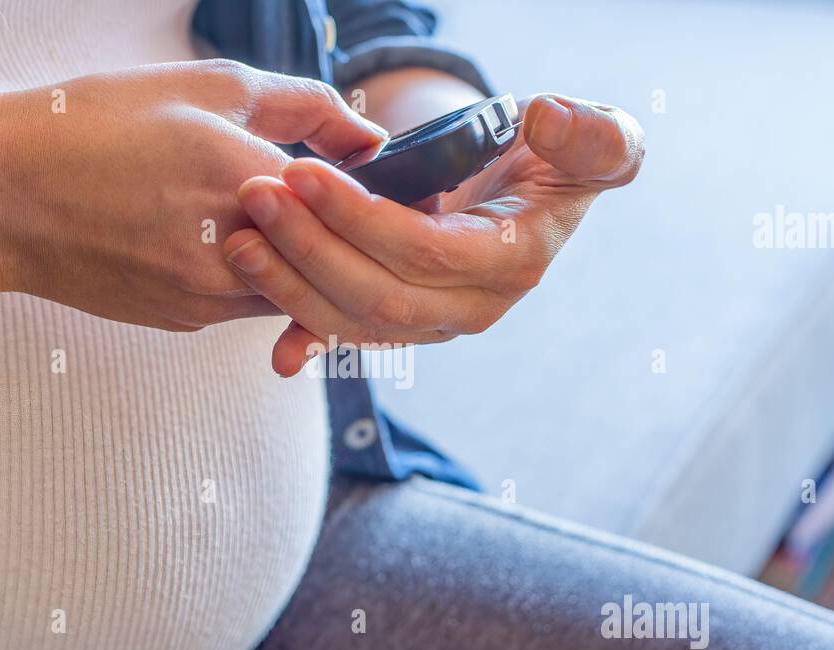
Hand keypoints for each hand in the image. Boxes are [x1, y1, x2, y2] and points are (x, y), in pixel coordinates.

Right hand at [0, 59, 386, 331]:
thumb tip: (369, 133)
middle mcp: (231, 248)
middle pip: (332, 257)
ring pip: (296, 289)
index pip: (350, 200)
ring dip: (309, 264)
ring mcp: (207, 294)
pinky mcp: (184, 319)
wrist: (1, 195)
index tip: (391, 185)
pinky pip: (249, 305)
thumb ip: (301, 105)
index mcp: (242, 176)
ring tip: (300, 228)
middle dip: (352, 235)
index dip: (376, 190)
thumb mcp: (203, 88)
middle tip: (363, 214)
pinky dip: (262, 279)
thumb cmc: (94, 126)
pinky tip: (241, 245)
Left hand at [222, 94, 643, 373]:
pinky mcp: (400, 322)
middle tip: (256, 196)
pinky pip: (348, 337)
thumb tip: (547, 120)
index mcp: (512, 263)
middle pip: (378, 296)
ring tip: (240, 234)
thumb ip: (593, 136)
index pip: (425, 253)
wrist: (525, 185)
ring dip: (289, 284)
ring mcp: (432, 323)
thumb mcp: (593, 137)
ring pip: (353, 321)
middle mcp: (472, 308)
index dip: (362, 220)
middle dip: (310, 249)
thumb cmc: (556, 155)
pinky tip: (273, 346)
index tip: (305, 175)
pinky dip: (306, 337)